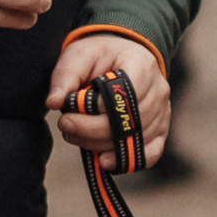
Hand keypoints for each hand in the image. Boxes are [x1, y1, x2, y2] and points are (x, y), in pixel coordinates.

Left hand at [50, 29, 170, 166]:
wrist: (122, 56)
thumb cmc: (99, 55)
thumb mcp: (78, 55)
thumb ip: (65, 76)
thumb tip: (54, 102)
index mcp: (141, 65)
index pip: (121, 97)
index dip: (92, 112)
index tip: (66, 115)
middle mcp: (158, 89)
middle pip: (129, 122)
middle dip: (92, 132)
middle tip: (66, 127)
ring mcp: (163, 111)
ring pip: (135, 140)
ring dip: (101, 146)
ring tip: (77, 136)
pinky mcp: (161, 129)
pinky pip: (151, 153)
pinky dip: (128, 161)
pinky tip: (105, 161)